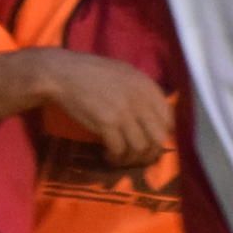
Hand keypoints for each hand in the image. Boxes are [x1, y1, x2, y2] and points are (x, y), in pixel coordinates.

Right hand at [36, 50, 171, 168]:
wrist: (63, 74)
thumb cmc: (92, 72)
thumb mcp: (125, 74)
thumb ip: (141, 92)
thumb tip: (152, 115)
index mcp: (147, 86)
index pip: (168, 119)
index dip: (161, 135)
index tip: (149, 141)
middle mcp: (140, 100)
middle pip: (158, 138)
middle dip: (149, 153)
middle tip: (137, 157)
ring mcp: (124, 112)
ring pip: (140, 148)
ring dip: (131, 159)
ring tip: (120, 158)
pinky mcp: (106, 123)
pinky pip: (120, 150)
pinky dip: (115, 158)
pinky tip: (108, 156)